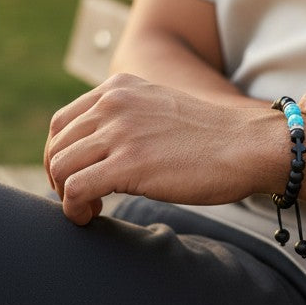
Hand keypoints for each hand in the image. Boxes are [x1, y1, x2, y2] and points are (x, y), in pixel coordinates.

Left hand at [44, 73, 281, 224]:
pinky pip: (74, 188)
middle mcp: (114, 103)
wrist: (248, 146)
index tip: (76, 178)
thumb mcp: (160, 110)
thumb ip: (128, 119)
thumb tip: (100, 151)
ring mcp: (120, 132)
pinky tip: (90, 216)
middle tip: (82, 199)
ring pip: (60, 167)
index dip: (60, 156)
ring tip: (88, 209)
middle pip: (57, 146)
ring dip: (65, 195)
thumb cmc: (212, 138)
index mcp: (119, 88)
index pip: (63, 122)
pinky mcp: (127, 163)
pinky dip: (73, 208)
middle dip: (60, 178)